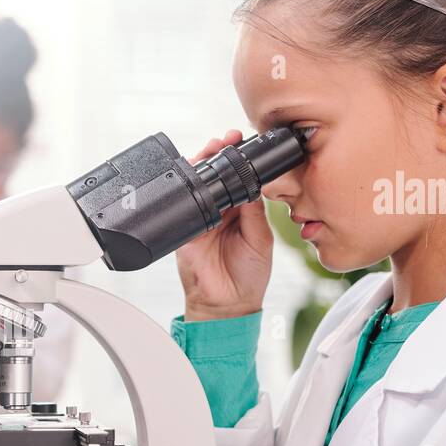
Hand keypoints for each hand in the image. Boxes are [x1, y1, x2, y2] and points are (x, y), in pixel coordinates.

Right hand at [175, 130, 273, 320]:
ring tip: (209, 150)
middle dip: (218, 155)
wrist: (227, 304)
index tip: (241, 144)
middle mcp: (220, 212)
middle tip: (224, 141)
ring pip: (198, 185)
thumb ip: (254, 212)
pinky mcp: (186, 230)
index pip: (238, 179)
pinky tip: (191, 174)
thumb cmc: (249, 276)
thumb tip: (251, 185)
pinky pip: (184, 206)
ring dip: (201, 165)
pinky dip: (185, 190)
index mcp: (241, 212)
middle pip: (215, 176)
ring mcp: (201, 220)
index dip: (239, 162)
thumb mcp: (261, 239)